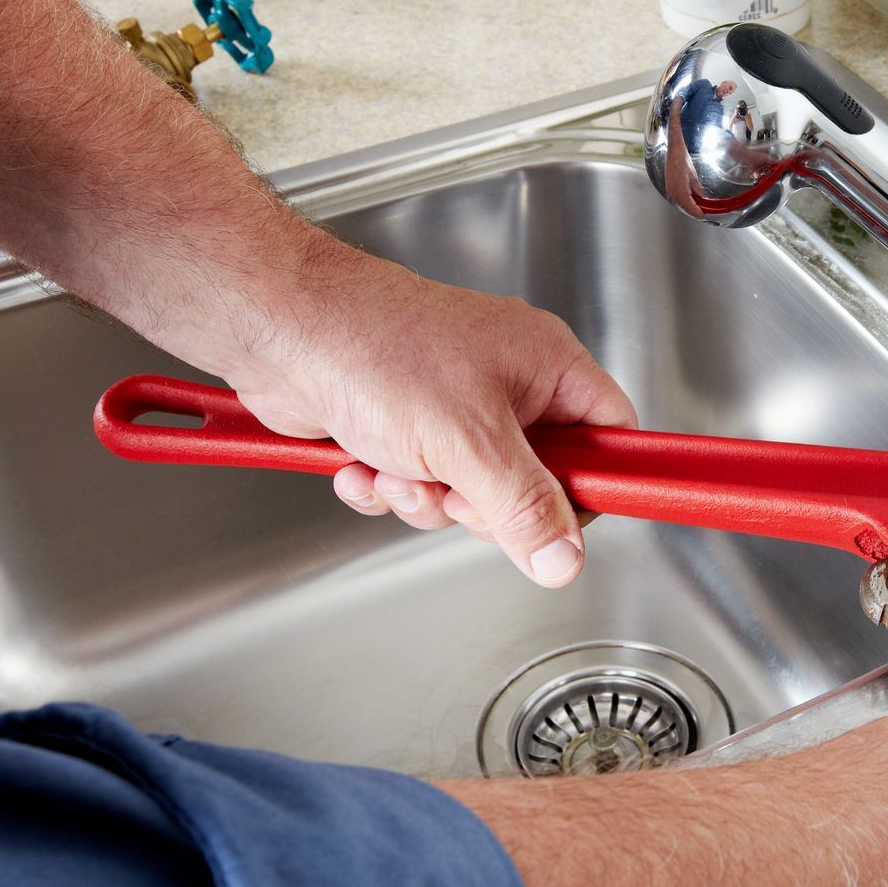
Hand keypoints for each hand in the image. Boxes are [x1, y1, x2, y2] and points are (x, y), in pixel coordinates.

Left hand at [215, 250, 635, 587]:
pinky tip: (361, 464)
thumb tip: (561, 557)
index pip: (609, 437)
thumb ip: (523, 507)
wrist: (278, 328)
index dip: (594, 485)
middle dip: (485, 505)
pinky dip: (389, 487)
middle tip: (459, 491)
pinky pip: (420, 486)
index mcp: (546, 366)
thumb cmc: (370, 345)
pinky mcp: (403, 427)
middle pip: (537, 482)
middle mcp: (508, 384)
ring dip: (428, 500)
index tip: (564, 522)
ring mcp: (453, 406)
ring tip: (397, 470)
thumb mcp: (469, 441)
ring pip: (472, 494)